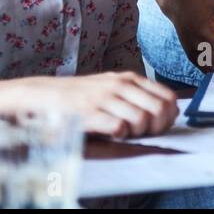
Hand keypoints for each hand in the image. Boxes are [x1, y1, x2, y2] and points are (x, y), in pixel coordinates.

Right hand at [27, 72, 178, 138]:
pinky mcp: (90, 113)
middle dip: (157, 127)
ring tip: (125, 133)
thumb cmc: (82, 95)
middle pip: (159, 110)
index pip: (168, 97)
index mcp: (130, 78)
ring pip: (142, 119)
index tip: (159, 126)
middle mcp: (120, 85)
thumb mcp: (113, 87)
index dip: (169, 116)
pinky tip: (110, 133)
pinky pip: (119, 127)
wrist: (44, 95)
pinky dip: (119, 135)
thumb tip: (169, 112)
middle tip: (142, 133)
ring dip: (137, 132)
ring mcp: (105, 98)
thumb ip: (138, 96)